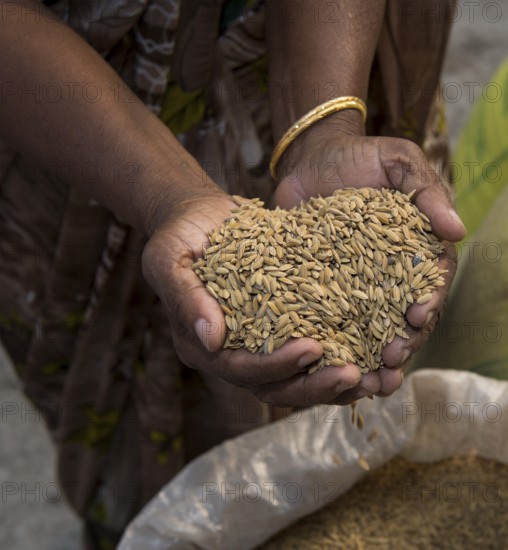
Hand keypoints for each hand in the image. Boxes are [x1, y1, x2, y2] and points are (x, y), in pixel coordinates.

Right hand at [142, 192, 367, 407]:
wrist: (199, 217)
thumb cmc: (179, 235)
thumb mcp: (167, 260)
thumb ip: (186, 299)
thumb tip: (213, 339)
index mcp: (201, 345)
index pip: (239, 370)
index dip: (275, 366)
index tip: (312, 348)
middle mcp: (229, 353)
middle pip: (273, 386)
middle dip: (313, 385)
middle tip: (354, 375)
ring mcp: (256, 343)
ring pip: (295, 377)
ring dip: (332, 381)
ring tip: (374, 377)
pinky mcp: (279, 326)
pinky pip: (308, 349)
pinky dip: (338, 355)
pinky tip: (371, 353)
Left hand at [272, 114, 465, 402]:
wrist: (310, 159)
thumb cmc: (359, 156)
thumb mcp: (398, 161)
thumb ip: (426, 192)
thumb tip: (457, 231)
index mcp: (414, 248)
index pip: (429, 283)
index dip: (427, 304)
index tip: (416, 319)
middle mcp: (387, 273)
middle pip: (401, 316)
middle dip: (402, 342)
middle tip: (391, 359)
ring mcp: (354, 284)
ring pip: (369, 328)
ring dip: (371, 357)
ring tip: (367, 383)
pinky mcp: (321, 287)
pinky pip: (329, 320)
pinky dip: (333, 344)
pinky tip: (327, 367)